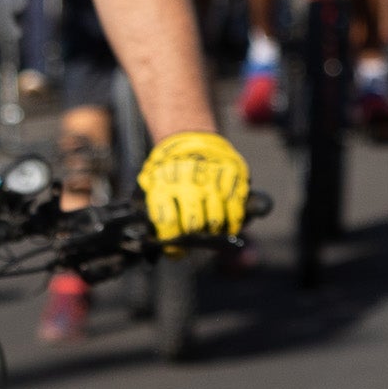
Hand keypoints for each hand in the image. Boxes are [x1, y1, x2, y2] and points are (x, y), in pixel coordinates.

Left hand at [139, 129, 251, 243]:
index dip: (171, 242)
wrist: (190, 138)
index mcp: (163, 184)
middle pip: (194, 224)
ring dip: (214, 233)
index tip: (175, 250)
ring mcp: (212, 179)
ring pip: (216, 220)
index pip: (167, 221)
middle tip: (194, 239)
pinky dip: (234, 223)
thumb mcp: (151, 182)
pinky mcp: (233, 176)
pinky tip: (229, 226)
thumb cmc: (169, 168)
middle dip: (193, 238)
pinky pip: (236, 209)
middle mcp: (188, 181)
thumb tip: (154, 239)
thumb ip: (154, 207)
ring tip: (211, 233)